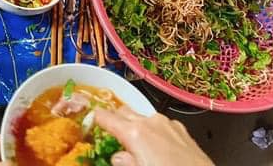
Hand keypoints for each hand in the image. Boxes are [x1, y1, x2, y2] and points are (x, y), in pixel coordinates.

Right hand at [89, 105, 213, 165]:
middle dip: (115, 119)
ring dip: (136, 126)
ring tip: (137, 145)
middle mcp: (151, 122)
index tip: (90, 122)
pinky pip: (161, 125)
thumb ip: (124, 162)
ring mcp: (168, 124)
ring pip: (143, 117)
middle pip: (123, 111)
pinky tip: (158, 148)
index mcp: (135, 133)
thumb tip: (118, 157)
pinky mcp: (182, 130)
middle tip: (111, 134)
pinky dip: (154, 131)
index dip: (95, 118)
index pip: (106, 117)